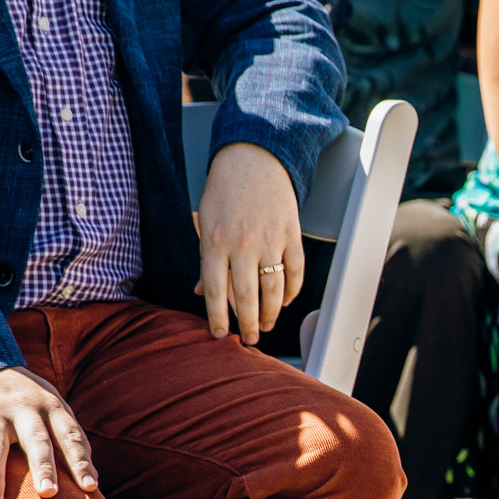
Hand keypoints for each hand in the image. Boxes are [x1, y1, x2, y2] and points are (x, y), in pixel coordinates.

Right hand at [0, 367, 96, 498]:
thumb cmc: (29, 403)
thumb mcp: (53, 411)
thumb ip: (71, 442)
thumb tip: (93, 484)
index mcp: (51, 408)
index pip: (70, 436)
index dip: (81, 461)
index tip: (90, 488)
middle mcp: (24, 408)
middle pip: (36, 439)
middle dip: (43, 467)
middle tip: (49, 494)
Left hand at [192, 141, 303, 346]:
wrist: (254, 158)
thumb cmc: (225, 192)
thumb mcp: (206, 224)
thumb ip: (207, 260)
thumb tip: (203, 294)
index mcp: (215, 242)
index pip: (215, 292)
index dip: (218, 318)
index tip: (220, 336)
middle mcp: (243, 244)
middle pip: (247, 297)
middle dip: (249, 324)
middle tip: (250, 339)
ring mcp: (271, 240)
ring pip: (274, 290)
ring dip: (272, 314)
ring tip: (267, 325)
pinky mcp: (292, 235)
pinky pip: (295, 272)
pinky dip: (292, 291)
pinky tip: (286, 302)